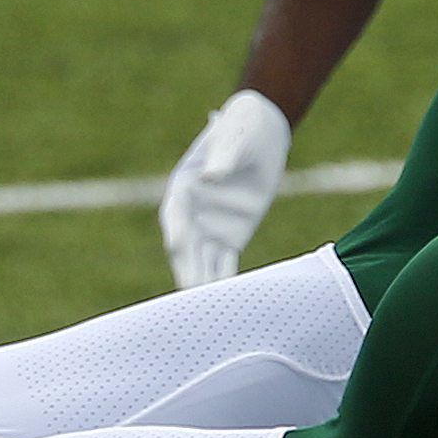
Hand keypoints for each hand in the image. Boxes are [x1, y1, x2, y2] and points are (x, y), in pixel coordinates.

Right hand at [159, 90, 291, 289]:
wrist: (262, 135)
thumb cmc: (242, 128)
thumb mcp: (235, 136)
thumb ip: (223, 156)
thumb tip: (210, 176)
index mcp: (184, 186)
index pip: (175, 212)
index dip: (175, 227)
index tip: (175, 242)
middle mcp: (191, 213)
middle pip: (185, 244)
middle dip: (186, 267)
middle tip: (188, 290)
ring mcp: (209, 228)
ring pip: (202, 261)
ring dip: (203, 283)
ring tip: (205, 309)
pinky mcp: (229, 239)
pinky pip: (224, 264)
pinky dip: (225, 282)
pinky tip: (228, 303)